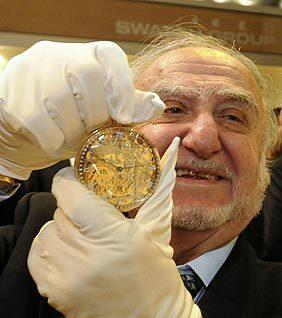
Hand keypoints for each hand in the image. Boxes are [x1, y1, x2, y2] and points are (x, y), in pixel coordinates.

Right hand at [0, 41, 163, 178]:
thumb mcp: (100, 109)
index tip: (125, 116)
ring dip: (73, 133)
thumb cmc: (69, 116)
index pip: (108, 55)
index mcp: (83, 55)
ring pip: (64, 107)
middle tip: (91, 131)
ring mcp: (32, 75)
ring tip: (71, 136)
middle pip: (87, 78)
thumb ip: (127, 106)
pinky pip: (45, 128)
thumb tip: (157, 106)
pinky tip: (53, 139)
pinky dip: (54, 142)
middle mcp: (56, 56)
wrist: (22, 123)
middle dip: (95, 115)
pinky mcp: (14, 100)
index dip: (121, 86)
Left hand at [28, 137, 202, 317]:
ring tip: (80, 238)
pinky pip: (36, 256)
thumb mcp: (158, 233)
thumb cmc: (158, 281)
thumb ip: (156, 191)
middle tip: (90, 216)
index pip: (70, 194)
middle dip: (73, 209)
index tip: (77, 181)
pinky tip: (68, 253)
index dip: (70, 181)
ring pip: (45, 232)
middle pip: (60, 212)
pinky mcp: (54, 293)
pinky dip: (48, 249)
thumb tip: (171, 149)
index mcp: (115, 235)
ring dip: (60, 230)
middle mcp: (85, 255)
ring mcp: (65, 276)